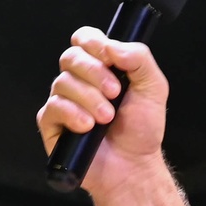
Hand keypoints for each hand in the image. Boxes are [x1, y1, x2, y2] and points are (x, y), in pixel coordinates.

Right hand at [36, 28, 170, 198]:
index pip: (84, 39)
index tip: (110, 58)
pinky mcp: (52, 123)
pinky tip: (88, 127)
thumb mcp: (153, 88)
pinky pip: (53, 107)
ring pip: (63, 82)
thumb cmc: (142, 129)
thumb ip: (139, 58)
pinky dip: (73, 114)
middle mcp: (78, 80)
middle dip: (95, 73)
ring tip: (107, 118)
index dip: (93, 42)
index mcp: (100, 67)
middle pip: (71, 57)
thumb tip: (111, 46)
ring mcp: (63, 101)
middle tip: (115, 94)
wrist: (134, 166)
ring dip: (90, 99)